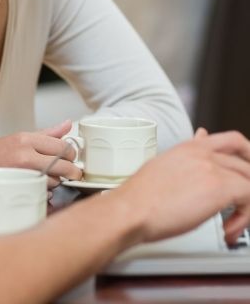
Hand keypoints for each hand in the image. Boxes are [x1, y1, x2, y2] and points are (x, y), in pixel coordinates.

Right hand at [0, 120, 81, 187]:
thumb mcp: (15, 140)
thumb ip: (45, 134)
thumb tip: (67, 124)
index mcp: (24, 139)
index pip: (62, 145)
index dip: (71, 153)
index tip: (70, 158)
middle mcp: (24, 155)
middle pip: (64, 163)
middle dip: (70, 170)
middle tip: (69, 173)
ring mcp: (22, 174)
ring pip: (56, 181)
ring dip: (56, 183)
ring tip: (43, 180)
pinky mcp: (20, 192)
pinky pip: (45, 194)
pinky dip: (46, 194)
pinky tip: (36, 190)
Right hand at [111, 131, 249, 245]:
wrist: (132, 208)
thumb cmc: (140, 196)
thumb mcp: (163, 167)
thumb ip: (186, 159)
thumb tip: (196, 150)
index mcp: (189, 148)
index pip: (232, 141)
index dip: (247, 154)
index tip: (248, 168)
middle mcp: (202, 154)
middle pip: (245, 165)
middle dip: (248, 186)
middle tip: (241, 206)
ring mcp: (211, 168)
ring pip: (249, 181)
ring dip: (246, 206)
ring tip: (234, 223)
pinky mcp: (218, 188)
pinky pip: (249, 198)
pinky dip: (245, 217)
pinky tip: (229, 228)